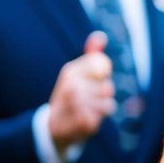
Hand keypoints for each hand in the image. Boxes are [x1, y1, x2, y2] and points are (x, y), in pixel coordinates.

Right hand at [47, 32, 116, 153]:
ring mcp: (78, 104)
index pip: (102, 65)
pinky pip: (105, 114)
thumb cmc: (69, 96)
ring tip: (87, 109)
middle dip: (103, 94)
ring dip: (102, 107)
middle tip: (88, 99)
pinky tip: (86, 118)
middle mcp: (73, 85)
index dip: (102, 75)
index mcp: (70, 71)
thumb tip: (101, 36)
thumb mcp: (76, 73)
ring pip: (109, 101)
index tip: (91, 81)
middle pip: (108, 86)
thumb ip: (91, 56)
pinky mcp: (85, 121)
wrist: (54, 126)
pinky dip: (99, 117)